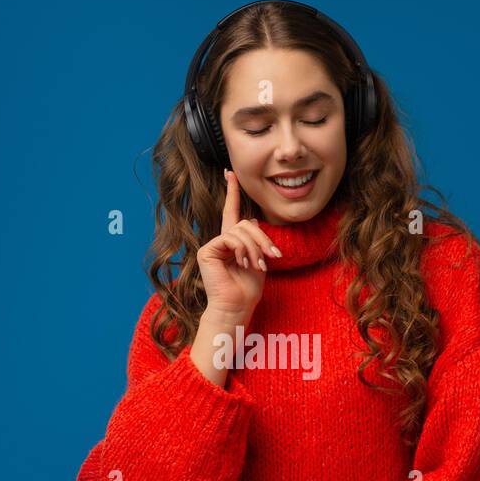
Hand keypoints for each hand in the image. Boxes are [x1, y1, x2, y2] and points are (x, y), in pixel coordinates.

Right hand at [196, 170, 281, 321]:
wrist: (237, 307)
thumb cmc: (248, 289)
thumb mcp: (258, 259)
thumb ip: (256, 240)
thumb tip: (255, 220)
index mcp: (232, 241)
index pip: (231, 211)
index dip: (232, 192)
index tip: (230, 173)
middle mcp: (220, 240)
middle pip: (245, 222)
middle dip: (262, 239)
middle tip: (272, 256)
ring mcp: (212, 245)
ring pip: (241, 230)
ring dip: (255, 247)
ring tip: (258, 264)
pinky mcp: (207, 251)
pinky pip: (230, 238)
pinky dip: (243, 250)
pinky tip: (244, 263)